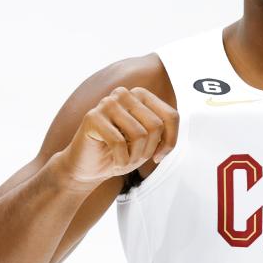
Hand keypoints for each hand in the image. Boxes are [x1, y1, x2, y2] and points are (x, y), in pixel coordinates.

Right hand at [55, 86, 178, 190]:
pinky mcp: (92, 117)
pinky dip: (121, 160)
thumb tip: (174, 127)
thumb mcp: (149, 142)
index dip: (170, 141)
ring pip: (139, 135)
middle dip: (149, 150)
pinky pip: (119, 143)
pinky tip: (114, 161)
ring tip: (124, 159)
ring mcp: (107, 103)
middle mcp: (124, 94)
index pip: (171, 116)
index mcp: (141, 95)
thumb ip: (163, 130)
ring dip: (135, 157)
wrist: (88, 168)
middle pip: (156, 125)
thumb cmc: (121, 153)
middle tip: (135, 158)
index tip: (159, 155)